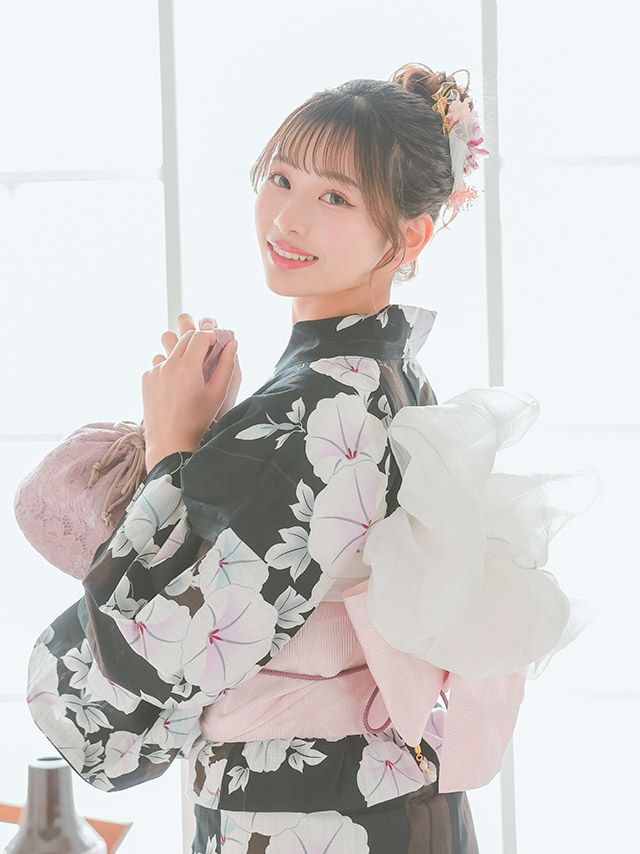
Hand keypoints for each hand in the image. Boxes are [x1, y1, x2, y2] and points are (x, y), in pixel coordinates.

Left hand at [142, 313, 238, 469]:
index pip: (200, 336)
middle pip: (185, 338)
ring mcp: (154, 371)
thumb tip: (233, 344)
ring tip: (191, 373)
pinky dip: (170, 367)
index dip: (211, 337)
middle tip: (208, 355)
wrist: (169, 441)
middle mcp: (168, 365)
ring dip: (183, 354)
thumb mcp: (217, 394)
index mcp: (188, 367)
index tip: (217, 344)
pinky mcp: (146, 378)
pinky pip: (160, 363)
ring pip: (171, 350)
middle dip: (198, 342)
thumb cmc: (197, 420)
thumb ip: (227, 365)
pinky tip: (177, 386)